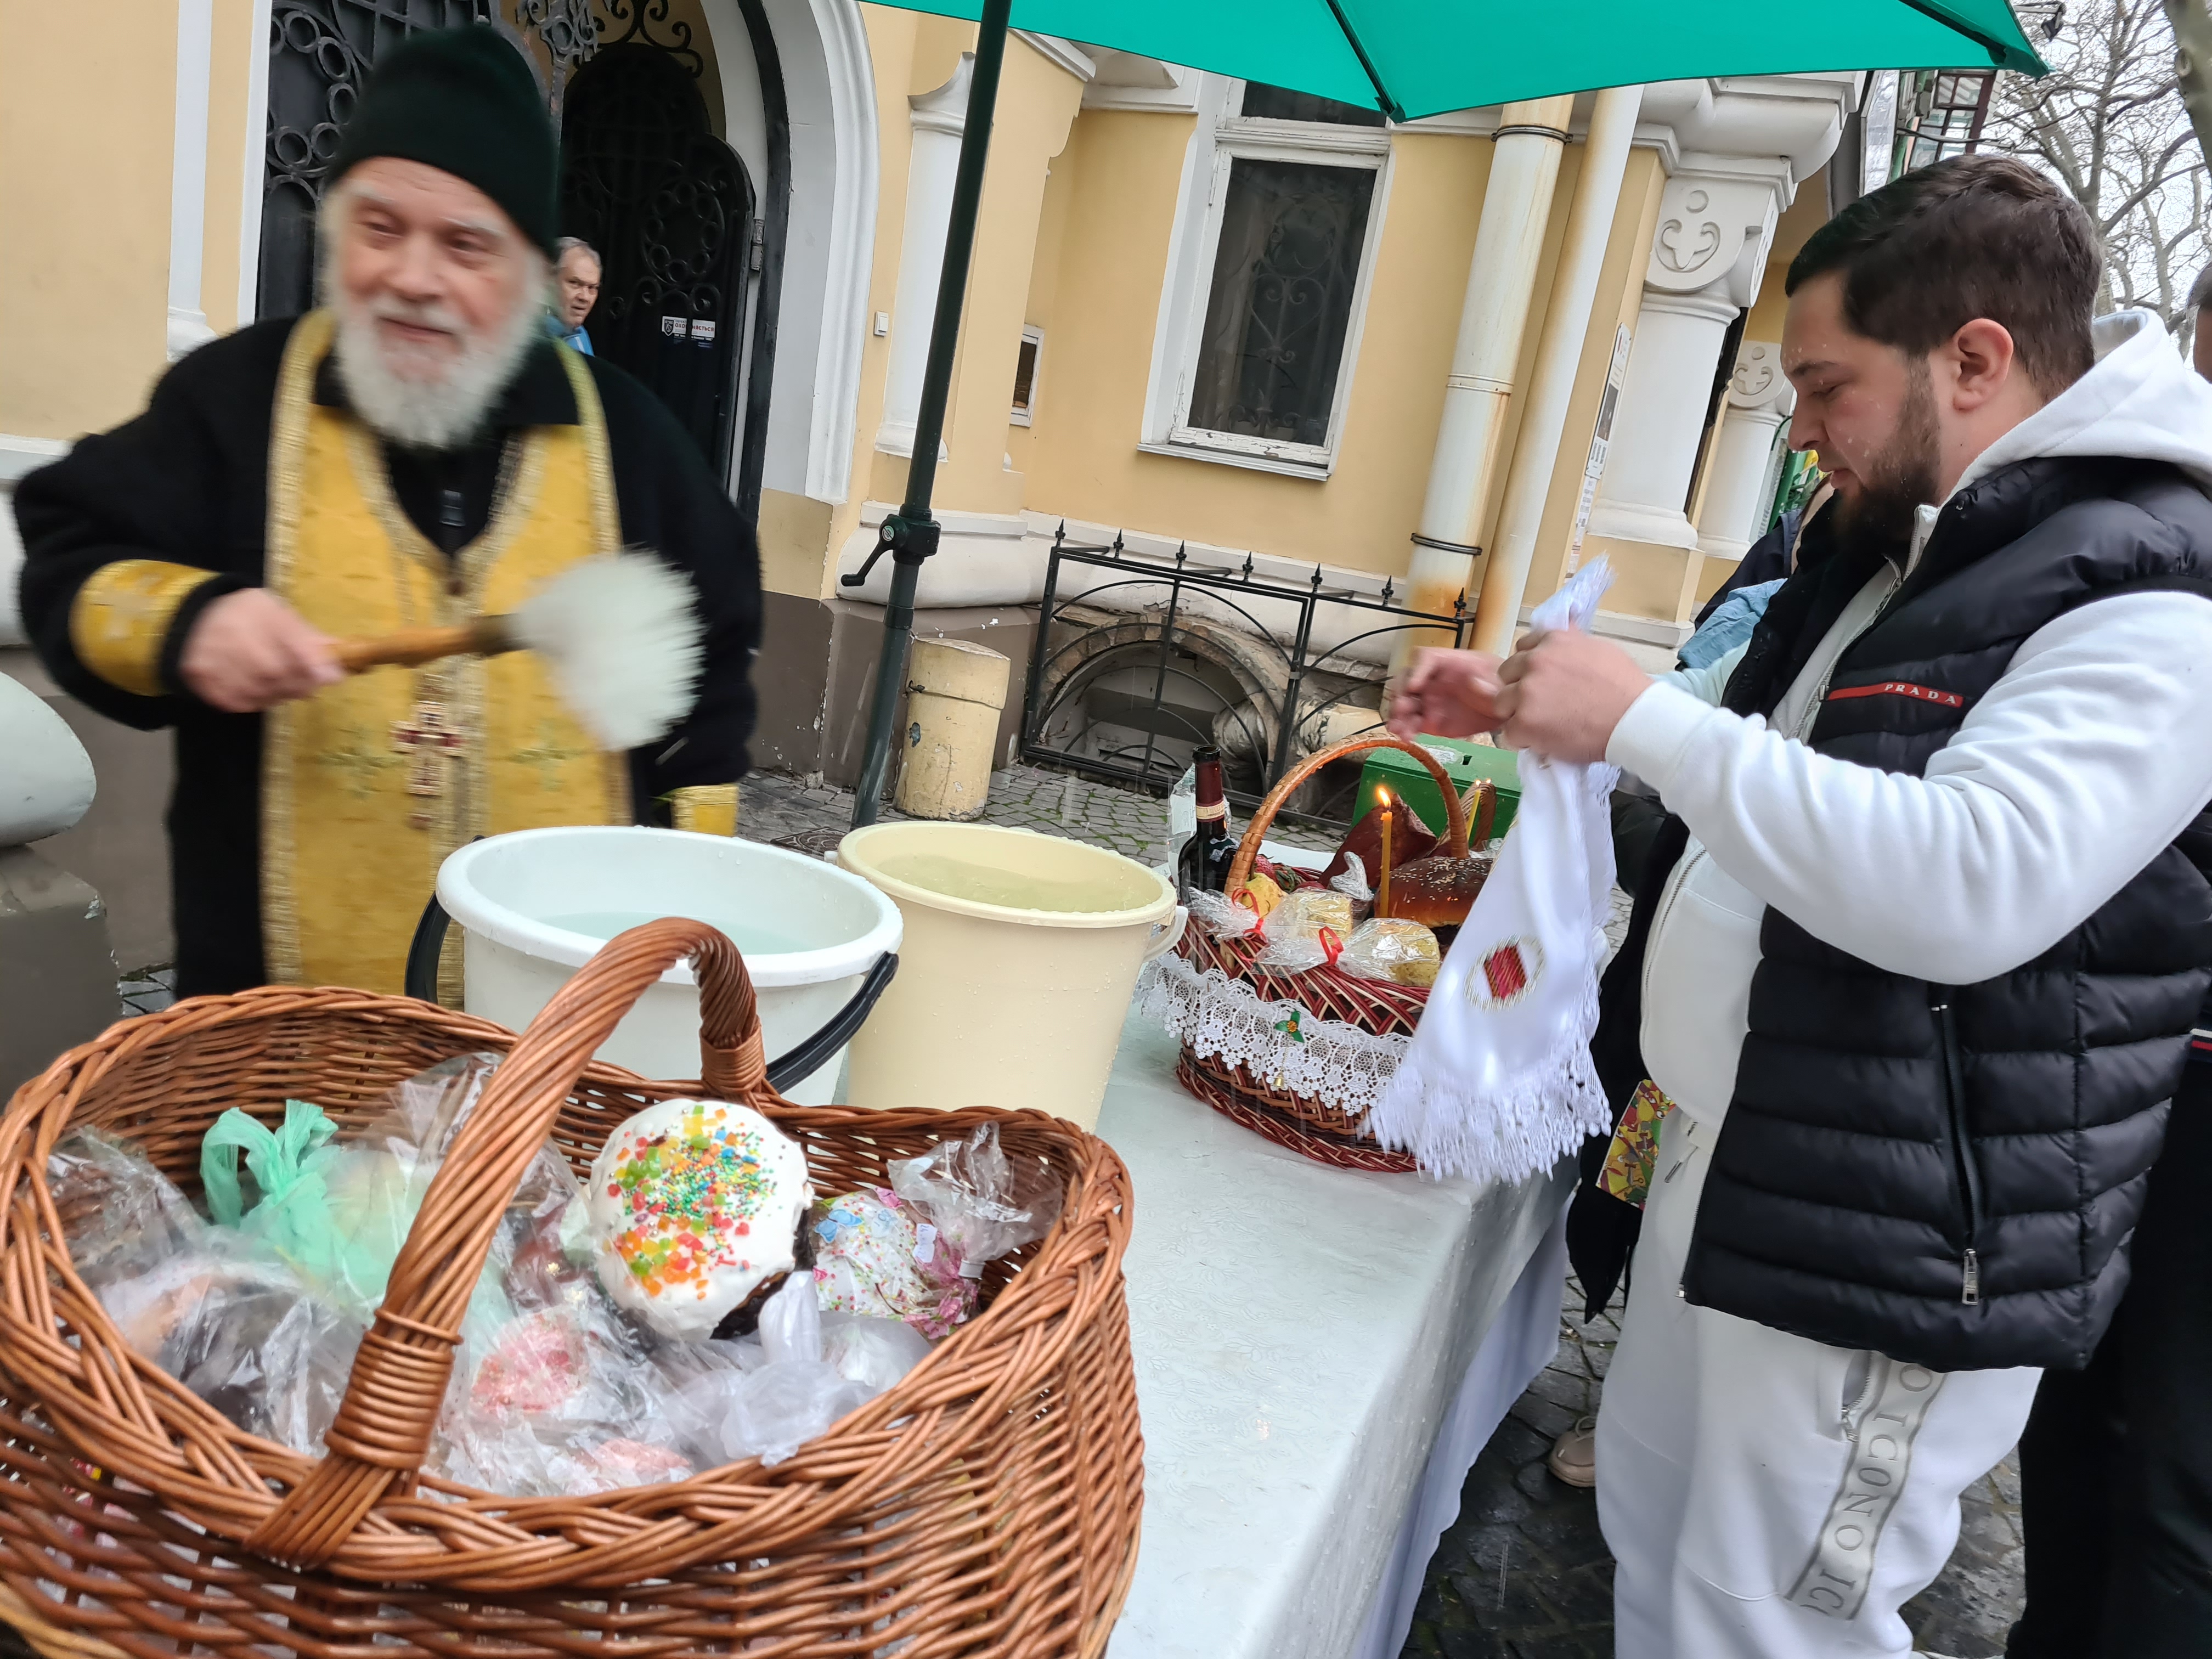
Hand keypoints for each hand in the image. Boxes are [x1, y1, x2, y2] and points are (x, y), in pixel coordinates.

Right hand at [179, 588, 342, 711]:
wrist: (193, 624)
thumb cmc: (243, 615)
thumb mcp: (273, 610)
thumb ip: (304, 632)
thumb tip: (336, 652)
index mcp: (253, 613)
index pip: (289, 644)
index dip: (315, 665)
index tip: (335, 675)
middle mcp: (231, 640)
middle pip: (277, 673)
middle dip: (303, 682)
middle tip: (314, 682)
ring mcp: (215, 667)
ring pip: (264, 692)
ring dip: (284, 692)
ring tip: (288, 683)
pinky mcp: (207, 687)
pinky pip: (245, 704)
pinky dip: (262, 700)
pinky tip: (264, 687)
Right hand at [1388, 648, 1503, 739]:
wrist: (1505, 711)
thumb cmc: (1500, 687)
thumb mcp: (1500, 682)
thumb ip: (1489, 683)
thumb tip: (1473, 681)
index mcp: (1448, 662)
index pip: (1425, 658)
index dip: (1417, 670)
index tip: (1414, 685)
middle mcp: (1432, 680)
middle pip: (1406, 680)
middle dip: (1401, 694)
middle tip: (1402, 709)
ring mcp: (1428, 701)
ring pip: (1405, 704)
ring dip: (1399, 716)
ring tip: (1401, 729)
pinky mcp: (1429, 721)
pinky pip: (1412, 724)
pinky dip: (1406, 731)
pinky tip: (1407, 738)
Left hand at [1494, 629, 1650, 762]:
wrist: (1633, 719)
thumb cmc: (1624, 686)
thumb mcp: (1597, 648)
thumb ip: (1571, 640)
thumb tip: (1563, 625)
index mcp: (1551, 641)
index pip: (1522, 649)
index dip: (1530, 668)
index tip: (1542, 680)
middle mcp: (1534, 662)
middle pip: (1507, 674)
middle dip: (1519, 688)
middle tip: (1541, 704)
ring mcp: (1526, 692)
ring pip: (1502, 703)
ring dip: (1517, 714)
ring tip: (1542, 724)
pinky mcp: (1523, 722)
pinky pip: (1509, 733)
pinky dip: (1523, 739)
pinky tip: (1544, 740)